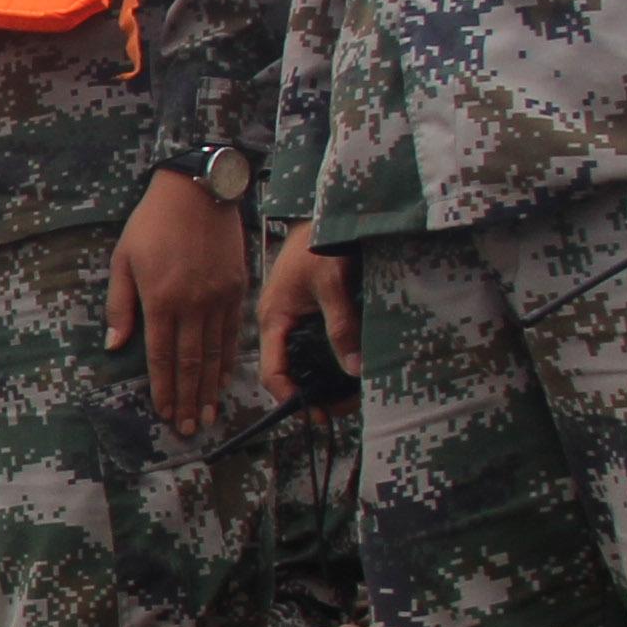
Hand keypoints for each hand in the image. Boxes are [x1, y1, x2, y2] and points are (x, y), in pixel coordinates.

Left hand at [110, 166, 256, 440]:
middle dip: (188, 400)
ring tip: (208, 415)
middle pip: (191, 364)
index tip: (163, 413)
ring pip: (215, 354)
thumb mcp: (123, 260)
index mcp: (161, 300)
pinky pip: (233, 334)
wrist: (199, 192)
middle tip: (188, 429)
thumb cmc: (152, 224)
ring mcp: (219, 299)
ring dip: (211, 388)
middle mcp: (193, 305)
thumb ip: (120, 306)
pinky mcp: (237, 290)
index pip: (162, 357)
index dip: (163, 389)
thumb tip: (115, 346)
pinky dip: (228, 360)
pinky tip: (225, 379)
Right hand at [260, 222, 357, 402]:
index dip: (290, 397)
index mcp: (273, 320)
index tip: (316, 414)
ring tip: (350, 395)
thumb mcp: (330, 283)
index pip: (272, 372)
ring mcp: (295, 320)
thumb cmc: (318, 241)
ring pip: (305, 361)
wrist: (323, 212)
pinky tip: (352, 369)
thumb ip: (341, 325)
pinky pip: (317, 346)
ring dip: (325, 380)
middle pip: (290, 372)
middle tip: (342, 409)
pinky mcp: (310, 313)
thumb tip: (354, 369)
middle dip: (313, 394)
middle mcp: (280, 325)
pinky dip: (333, 361)